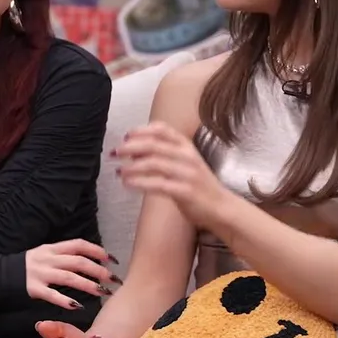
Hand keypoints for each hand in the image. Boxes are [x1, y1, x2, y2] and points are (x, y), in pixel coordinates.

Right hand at [25, 239, 121, 309]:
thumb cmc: (29, 265)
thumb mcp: (46, 253)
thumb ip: (64, 255)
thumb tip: (90, 258)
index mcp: (53, 248)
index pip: (79, 245)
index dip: (97, 251)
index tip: (112, 260)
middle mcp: (48, 259)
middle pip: (78, 262)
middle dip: (98, 270)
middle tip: (113, 279)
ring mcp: (40, 274)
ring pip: (69, 278)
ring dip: (88, 285)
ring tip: (103, 292)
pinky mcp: (33, 289)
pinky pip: (51, 295)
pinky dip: (65, 300)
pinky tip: (77, 306)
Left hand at [113, 121, 234, 228]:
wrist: (222, 208)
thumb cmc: (200, 186)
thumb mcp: (185, 164)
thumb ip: (164, 155)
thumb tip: (134, 151)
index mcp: (187, 147)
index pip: (162, 129)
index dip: (141, 130)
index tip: (126, 135)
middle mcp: (187, 156)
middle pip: (154, 145)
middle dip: (130, 147)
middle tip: (115, 153)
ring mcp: (187, 173)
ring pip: (153, 163)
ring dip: (132, 167)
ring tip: (118, 171)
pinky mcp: (185, 191)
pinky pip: (157, 184)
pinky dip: (139, 182)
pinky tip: (127, 184)